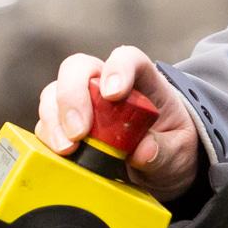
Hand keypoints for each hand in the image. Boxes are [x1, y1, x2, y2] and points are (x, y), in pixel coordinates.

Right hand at [37, 45, 202, 200]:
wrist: (161, 168)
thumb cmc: (171, 147)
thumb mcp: (180, 151)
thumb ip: (165, 151)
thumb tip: (143, 152)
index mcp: (141, 80)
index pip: (127, 58)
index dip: (118, 69)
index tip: (114, 94)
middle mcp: (105, 84)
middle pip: (78, 68)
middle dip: (73, 95)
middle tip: (79, 130)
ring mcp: (82, 104)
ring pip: (54, 93)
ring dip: (55, 119)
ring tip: (67, 148)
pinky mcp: (65, 127)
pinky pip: (47, 124)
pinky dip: (48, 138)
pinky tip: (58, 155)